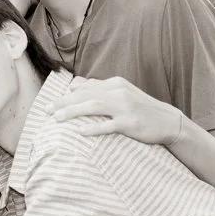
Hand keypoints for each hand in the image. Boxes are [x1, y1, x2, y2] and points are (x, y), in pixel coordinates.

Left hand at [51, 76, 184, 145]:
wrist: (168, 122)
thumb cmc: (141, 109)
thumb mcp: (122, 94)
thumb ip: (101, 90)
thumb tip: (76, 85)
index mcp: (115, 84)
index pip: (85, 86)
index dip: (66, 94)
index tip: (51, 102)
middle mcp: (118, 92)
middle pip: (85, 95)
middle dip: (63, 102)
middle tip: (46, 110)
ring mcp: (125, 107)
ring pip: (93, 106)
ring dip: (72, 111)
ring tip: (56, 118)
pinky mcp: (130, 123)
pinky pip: (108, 125)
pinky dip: (94, 127)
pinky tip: (80, 131)